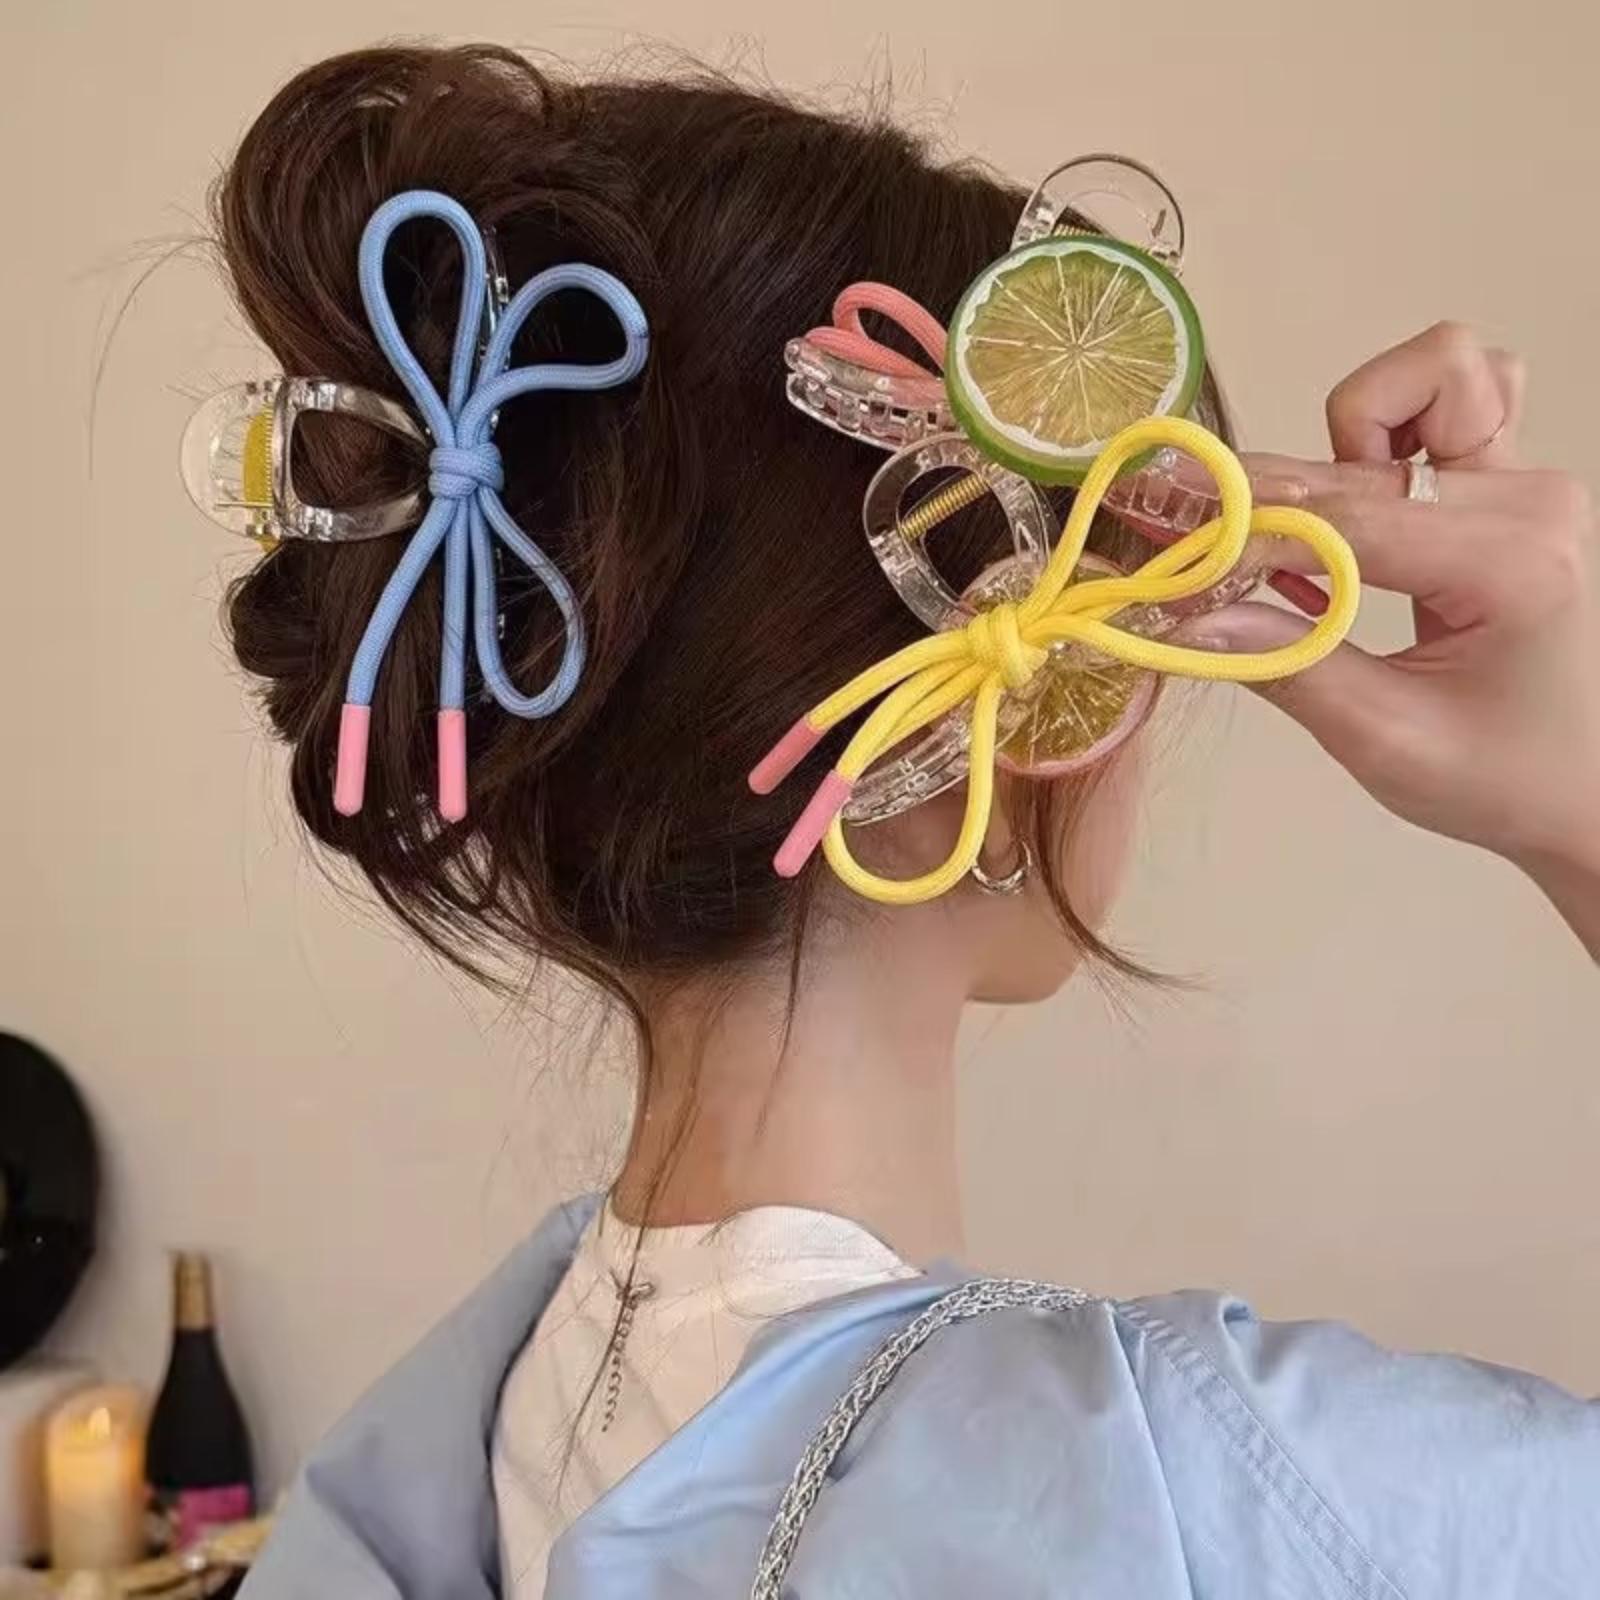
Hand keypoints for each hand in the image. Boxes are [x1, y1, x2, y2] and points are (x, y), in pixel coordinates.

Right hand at [1196, 323, 1599, 953]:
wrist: (1590, 789)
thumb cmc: (1509, 778)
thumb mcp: (1389, 742)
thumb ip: (1290, 667)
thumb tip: (1188, 618)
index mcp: (1513, 564)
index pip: (1349, 522)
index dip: (1249, 539)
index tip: (1178, 566)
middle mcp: (1529, 499)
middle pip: (1364, 453)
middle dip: (1268, 492)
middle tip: (1188, 528)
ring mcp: (1526, 480)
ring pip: (1426, 379)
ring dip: (1341, 442)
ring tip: (1304, 531)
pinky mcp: (1511, 480)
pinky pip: (1459, 392)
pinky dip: (1391, 421)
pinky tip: (1356, 490)